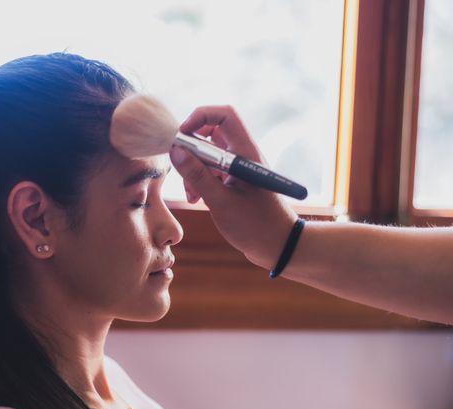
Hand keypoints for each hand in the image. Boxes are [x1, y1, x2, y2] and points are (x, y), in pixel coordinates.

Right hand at [170, 105, 297, 268]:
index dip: (200, 117)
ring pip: (209, 154)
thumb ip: (197, 176)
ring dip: (194, 169)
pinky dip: (201, 180)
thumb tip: (176, 151)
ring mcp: (239, 168)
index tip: (181, 136)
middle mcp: (243, 155)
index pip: (224, 115)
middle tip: (183, 170)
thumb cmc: (255, 226)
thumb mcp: (220, 202)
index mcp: (245, 153)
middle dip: (192, 150)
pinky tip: (198, 200)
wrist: (278, 247)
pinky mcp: (235, 181)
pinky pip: (212, 170)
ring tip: (192, 195)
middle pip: (212, 134)